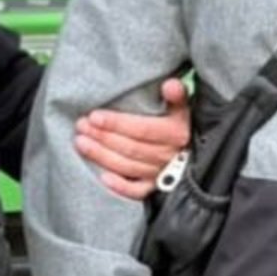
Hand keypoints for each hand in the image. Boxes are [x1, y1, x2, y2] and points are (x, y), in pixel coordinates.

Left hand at [76, 79, 191, 201]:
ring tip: (81, 143)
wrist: (195, 154)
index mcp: (175, 133)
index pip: (142, 129)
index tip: (94, 116)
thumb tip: (170, 84)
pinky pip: (136, 191)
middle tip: (81, 126)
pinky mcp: (155, 187)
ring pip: (128, 166)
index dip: (117, 124)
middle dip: (102, 137)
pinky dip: (120, 186)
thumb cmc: (181, 126)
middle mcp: (168, 155)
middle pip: (130, 148)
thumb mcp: (183, 108)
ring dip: (102, 156)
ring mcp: (160, 173)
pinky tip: (102, 177)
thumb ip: (177, 95)